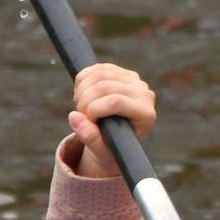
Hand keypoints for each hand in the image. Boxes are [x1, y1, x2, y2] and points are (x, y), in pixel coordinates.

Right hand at [68, 63, 157, 177]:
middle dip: (84, 101)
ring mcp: (133, 80)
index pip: (115, 101)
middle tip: (81, 115)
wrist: (118, 138)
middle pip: (104, 87)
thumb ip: (89, 137)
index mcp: (145, 114)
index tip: (88, 120)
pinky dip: (81, 81)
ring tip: (81, 107)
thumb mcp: (101, 150)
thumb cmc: (111, 147)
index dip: (94, 109)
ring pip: (98, 74)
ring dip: (81, 91)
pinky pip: (95, 69)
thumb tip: (74, 117)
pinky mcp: (120, 72)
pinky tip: (82, 96)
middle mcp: (143, 93)